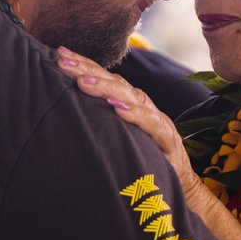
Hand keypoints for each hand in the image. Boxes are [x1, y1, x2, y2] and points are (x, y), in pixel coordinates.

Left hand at [55, 47, 203, 204]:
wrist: (180, 186)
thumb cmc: (144, 160)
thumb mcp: (118, 138)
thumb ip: (99, 124)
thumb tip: (63, 113)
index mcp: (130, 104)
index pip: (106, 79)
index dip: (85, 65)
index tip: (60, 54)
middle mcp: (144, 107)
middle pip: (116, 83)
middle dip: (89, 70)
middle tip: (64, 62)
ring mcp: (157, 122)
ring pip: (132, 98)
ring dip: (107, 88)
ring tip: (83, 82)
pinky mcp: (168, 141)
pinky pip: (153, 125)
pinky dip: (136, 115)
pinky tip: (118, 109)